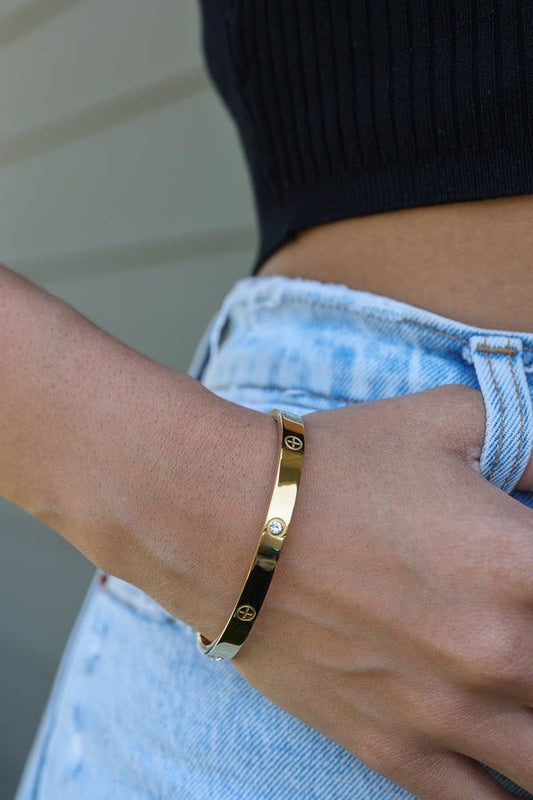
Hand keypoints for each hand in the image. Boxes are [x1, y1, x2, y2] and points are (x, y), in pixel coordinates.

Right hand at [227, 385, 532, 798]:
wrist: (229, 523)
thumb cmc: (338, 466)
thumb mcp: (449, 419)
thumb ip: (532, 442)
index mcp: (524, 566)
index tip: (532, 578)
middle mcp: (501, 652)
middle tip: (519, 632)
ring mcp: (449, 713)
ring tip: (519, 699)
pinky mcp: (395, 747)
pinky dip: (509, 797)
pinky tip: (512, 772)